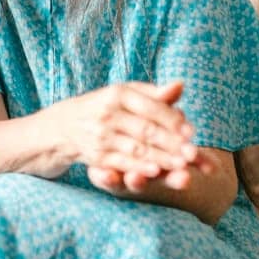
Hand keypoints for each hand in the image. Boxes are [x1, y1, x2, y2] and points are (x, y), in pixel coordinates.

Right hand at [47, 81, 211, 191]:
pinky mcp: (96, 155)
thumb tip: (181, 86)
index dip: (172, 121)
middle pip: (146, 130)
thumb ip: (155, 94)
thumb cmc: (107, 105)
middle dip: (171, 143)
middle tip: (192, 154)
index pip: (151, 108)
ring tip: (181, 166)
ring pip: (136, 149)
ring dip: (160, 159)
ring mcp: (101, 136)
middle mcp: (108, 113)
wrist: (66, 124)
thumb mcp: (127, 94)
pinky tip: (155, 172)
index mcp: (118, 94)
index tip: (192, 132)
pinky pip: (121, 162)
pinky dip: (139, 168)